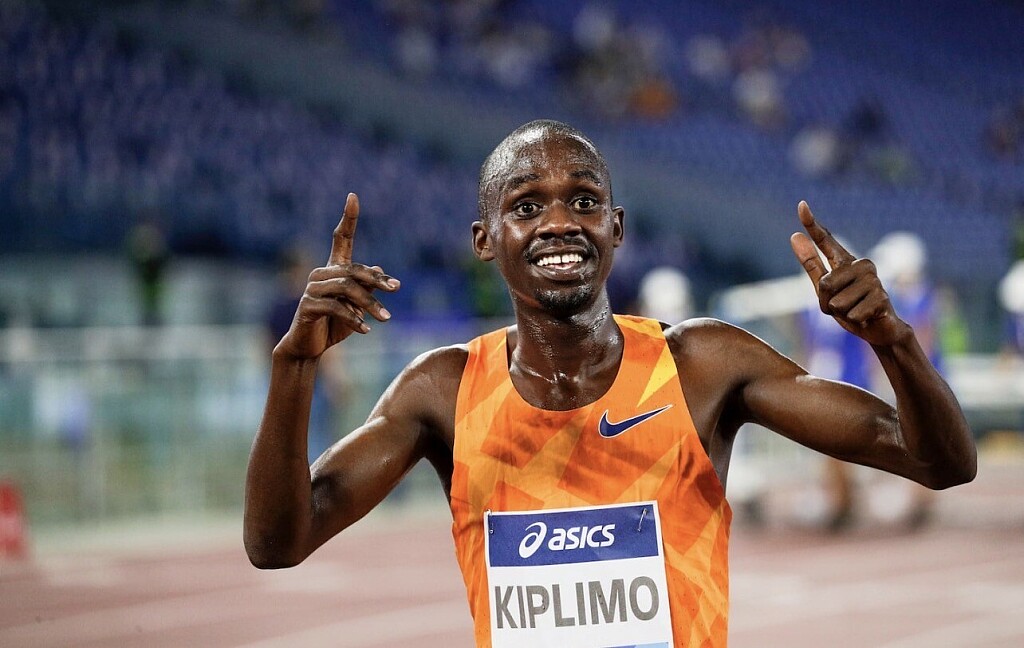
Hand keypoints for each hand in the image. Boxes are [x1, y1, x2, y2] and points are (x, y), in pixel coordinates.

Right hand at [275, 193, 399, 359]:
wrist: (310, 346)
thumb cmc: (335, 324)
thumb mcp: (358, 306)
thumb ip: (368, 288)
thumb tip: (381, 269)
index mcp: (334, 269)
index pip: (340, 239)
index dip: (347, 218)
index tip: (353, 196)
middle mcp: (321, 274)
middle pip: (354, 269)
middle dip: (377, 279)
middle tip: (396, 289)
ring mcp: (312, 289)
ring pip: (347, 289)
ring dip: (369, 304)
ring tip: (386, 318)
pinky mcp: (307, 306)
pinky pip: (336, 308)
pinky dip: (353, 319)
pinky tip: (365, 330)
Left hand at [790, 201, 909, 346]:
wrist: (878, 330)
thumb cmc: (849, 307)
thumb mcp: (824, 289)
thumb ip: (811, 264)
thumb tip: (794, 236)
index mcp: (845, 261)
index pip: (825, 240)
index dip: (812, 224)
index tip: (801, 205)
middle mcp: (861, 265)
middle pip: (824, 284)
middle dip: (826, 303)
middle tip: (843, 306)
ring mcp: (874, 280)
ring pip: (837, 302)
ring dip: (841, 313)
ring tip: (855, 310)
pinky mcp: (882, 298)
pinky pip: (851, 314)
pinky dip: (853, 320)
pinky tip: (865, 316)